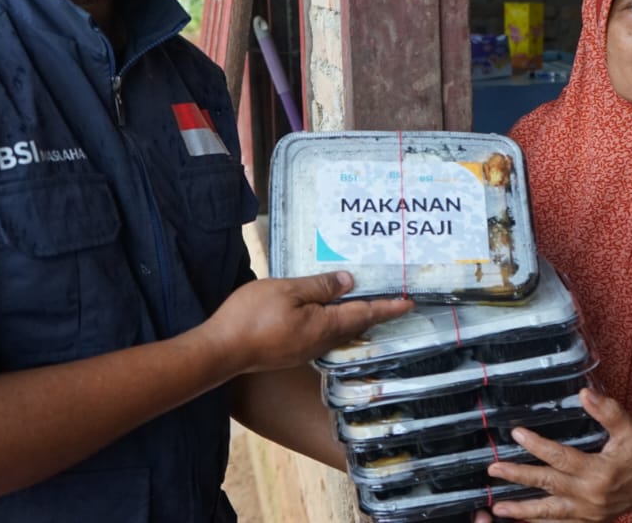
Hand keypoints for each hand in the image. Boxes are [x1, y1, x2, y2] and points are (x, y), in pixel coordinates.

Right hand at [205, 272, 412, 374]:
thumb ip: (319, 286)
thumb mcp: (288, 290)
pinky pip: (322, 334)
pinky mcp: (290, 350)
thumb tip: (349, 282)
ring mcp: (304, 349)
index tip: (410, 303)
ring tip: (365, 304)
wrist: (221, 351)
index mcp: (325, 325)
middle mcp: (320, 342)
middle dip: (375, 313)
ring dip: (356, 318)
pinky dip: (334, 322)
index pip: (365, 313)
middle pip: (356, 325)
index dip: (388, 307)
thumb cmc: (252, 317)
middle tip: (393, 302)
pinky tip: (327, 314)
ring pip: (339, 331)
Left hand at [483, 388, 631, 522]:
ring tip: (497, 509)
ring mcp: (589, 512)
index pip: (561, 457)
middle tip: (493, 470)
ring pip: (550, 513)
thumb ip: (608, 411)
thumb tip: (584, 393)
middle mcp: (590, 495)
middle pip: (548, 485)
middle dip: (518, 477)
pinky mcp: (590, 520)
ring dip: (523, 511)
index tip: (516, 433)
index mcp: (599, 472)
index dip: (537, 445)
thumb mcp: (630, 429)